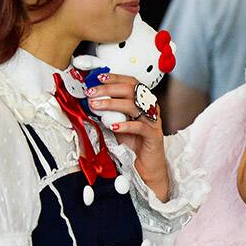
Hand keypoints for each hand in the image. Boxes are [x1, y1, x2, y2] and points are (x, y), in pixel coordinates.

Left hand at [86, 73, 169, 200]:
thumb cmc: (133, 144)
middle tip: (92, 92)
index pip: (131, 83)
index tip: (100, 78)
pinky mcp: (154, 136)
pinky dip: (125, 125)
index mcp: (143, 102)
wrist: (145, 167)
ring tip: (97, 106)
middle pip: (132, 90)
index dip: (116, 78)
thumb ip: (109, 112)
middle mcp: (150, 109)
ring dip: (112, 104)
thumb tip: (92, 100)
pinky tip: (113, 126)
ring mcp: (153, 122)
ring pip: (134, 106)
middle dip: (109, 89)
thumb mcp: (118, 123)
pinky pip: (140, 126)